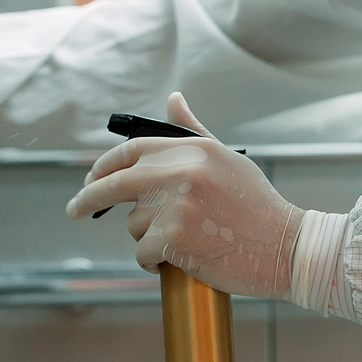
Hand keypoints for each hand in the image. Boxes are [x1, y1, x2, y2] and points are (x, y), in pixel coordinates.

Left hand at [66, 92, 305, 299]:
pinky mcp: (174, 237)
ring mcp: (176, 204)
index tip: (91, 178)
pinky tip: (181, 260)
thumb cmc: (257, 206)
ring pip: (133, 224)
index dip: (104, 164)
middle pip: (116, 183)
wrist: (286, 247)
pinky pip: (143, 252)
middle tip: (75, 209)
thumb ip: (193, 131)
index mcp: (194, 148)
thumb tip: (173, 99)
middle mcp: (182, 170)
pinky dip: (154, 262)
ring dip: (148, 237)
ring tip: (184, 240)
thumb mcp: (226, 159)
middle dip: (89, 198)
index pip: (133, 150)